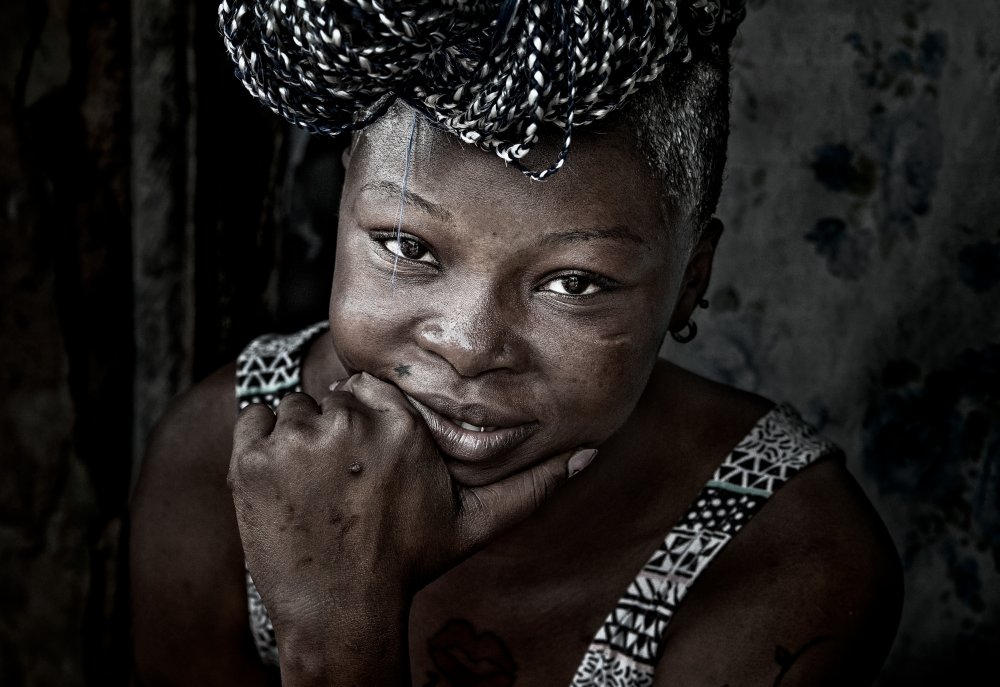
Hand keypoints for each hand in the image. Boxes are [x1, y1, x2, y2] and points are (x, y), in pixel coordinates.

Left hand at [227, 372, 593, 681]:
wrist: (341, 610)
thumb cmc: (410, 563)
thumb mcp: (477, 524)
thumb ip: (531, 485)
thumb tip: (590, 453)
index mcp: (400, 421)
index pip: (373, 388)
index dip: (371, 423)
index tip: (372, 462)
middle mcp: (349, 420)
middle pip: (335, 397)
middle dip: (339, 431)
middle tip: (347, 483)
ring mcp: (295, 438)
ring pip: (296, 409)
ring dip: (301, 440)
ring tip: (320, 490)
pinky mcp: (251, 458)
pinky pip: (256, 422)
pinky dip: (264, 447)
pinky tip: (288, 488)